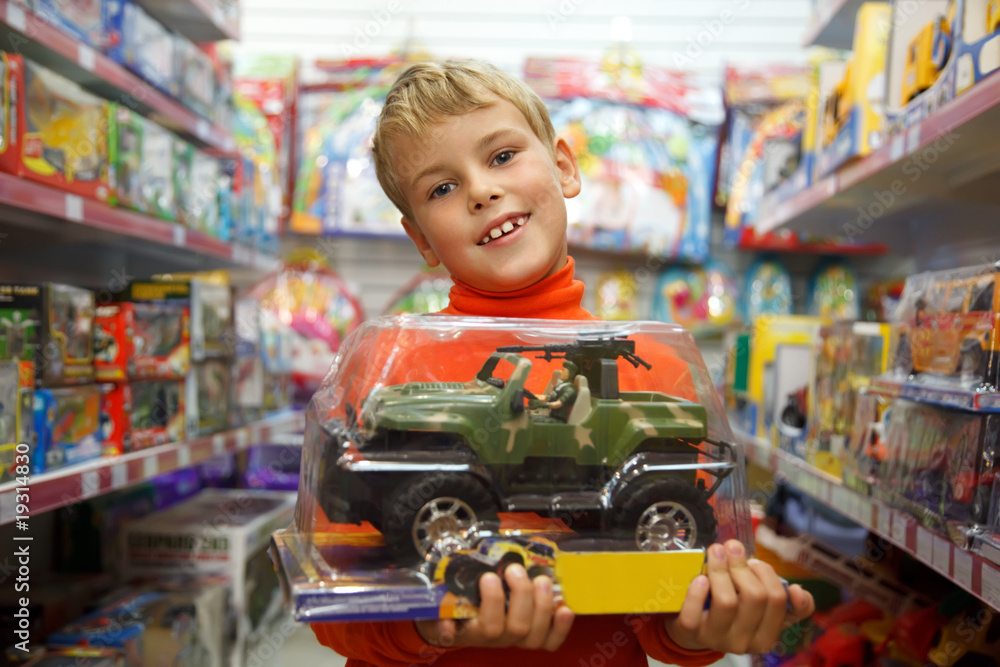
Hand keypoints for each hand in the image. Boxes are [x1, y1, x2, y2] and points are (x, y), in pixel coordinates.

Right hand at [415, 564, 574, 649]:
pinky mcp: (532, 636)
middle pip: (517, 627)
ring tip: (540, 579)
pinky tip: (565, 608)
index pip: (489, 627)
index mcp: (473, 630)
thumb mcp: (437, 607)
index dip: (494, 603)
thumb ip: (440, 613)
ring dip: (542, 604)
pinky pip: (550, 642)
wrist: (453, 623)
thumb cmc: (447, 609)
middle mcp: (497, 639)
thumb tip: (446, 628)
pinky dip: (561, 627)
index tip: (489, 577)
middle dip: (521, 594)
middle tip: (515, 569)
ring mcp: (516, 639)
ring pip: (536, 634)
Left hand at [664, 540, 814, 654]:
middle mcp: (745, 641)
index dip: (767, 574)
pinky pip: (694, 613)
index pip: (778, 601)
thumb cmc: (731, 612)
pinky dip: (697, 592)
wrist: (694, 630)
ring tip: (715, 552)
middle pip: (754, 596)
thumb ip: (781, 599)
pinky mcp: (692, 633)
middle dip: (742, 565)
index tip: (755, 561)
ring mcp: (717, 639)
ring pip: (727, 601)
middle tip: (731, 547)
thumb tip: (798, 590)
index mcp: (766, 635)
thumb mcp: (759, 609)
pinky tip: (700, 579)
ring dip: (720, 570)